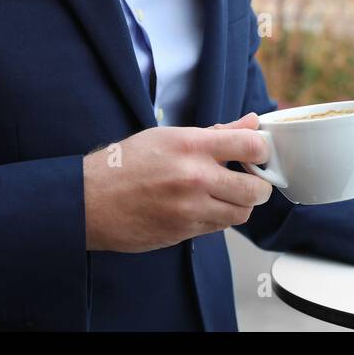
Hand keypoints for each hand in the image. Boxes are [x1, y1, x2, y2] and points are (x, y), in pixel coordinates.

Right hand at [82, 113, 273, 252]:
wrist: (90, 201)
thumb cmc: (126, 164)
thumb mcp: (169, 136)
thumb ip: (216, 132)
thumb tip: (250, 122)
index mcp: (191, 146)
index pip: (250, 146)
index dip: (263, 150)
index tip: (259, 152)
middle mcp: (194, 178)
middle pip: (256, 189)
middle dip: (260, 185)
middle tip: (253, 179)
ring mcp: (189, 208)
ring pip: (241, 213)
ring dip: (241, 204)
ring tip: (228, 194)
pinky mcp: (183, 232)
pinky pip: (219, 227)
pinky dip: (220, 217)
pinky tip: (206, 206)